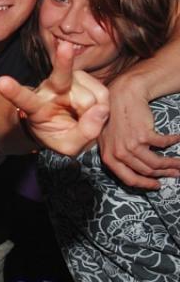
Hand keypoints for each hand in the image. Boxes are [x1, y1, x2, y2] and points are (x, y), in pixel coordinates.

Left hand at [0, 41, 109, 156]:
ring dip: (93, 112)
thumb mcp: (68, 146)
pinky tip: (91, 109)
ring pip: (89, 98)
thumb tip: (100, 110)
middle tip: (65, 47)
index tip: (2, 82)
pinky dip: (101, 105)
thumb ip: (84, 134)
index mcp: (35, 108)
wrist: (66, 124)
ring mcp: (65, 80)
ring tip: (82, 118)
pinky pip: (101, 93)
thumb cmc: (61, 133)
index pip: (24, 100)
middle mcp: (48, 89)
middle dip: (63, 62)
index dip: (13, 92)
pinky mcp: (81, 77)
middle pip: (60, 77)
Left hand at [97, 74, 179, 189]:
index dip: (145, 184)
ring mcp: (130, 145)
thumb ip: (117, 154)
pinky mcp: (143, 135)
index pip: (129, 179)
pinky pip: (163, 144)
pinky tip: (177, 138)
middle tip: (176, 173)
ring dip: (172, 163)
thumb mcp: (108, 138)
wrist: (121, 95)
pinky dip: (172, 141)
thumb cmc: (115, 117)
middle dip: (164, 173)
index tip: (157, 185)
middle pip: (146, 171)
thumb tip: (135, 170)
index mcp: (109, 157)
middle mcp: (118, 153)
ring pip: (156, 162)